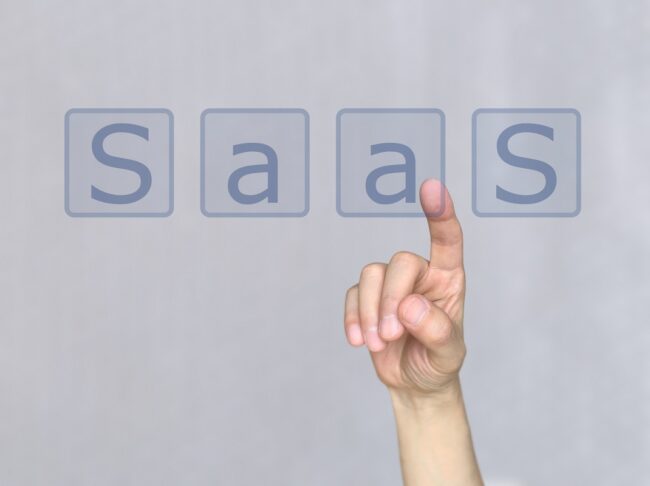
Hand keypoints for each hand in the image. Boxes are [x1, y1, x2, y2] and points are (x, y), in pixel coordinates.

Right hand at [344, 179, 465, 400]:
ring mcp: (390, 285)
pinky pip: (351, 294)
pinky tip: (361, 342)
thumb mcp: (449, 354)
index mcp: (448, 279)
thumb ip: (437, 330)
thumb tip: (410, 306)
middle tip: (392, 336)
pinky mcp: (365, 299)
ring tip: (379, 344)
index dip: (440, 214)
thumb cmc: (439, 362)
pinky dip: (352, 318)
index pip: (447, 240)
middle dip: (391, 299)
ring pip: (370, 274)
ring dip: (369, 312)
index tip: (431, 187)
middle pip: (399, 262)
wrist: (415, 383)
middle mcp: (420, 274)